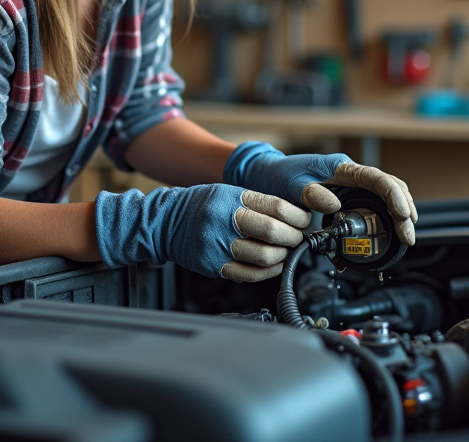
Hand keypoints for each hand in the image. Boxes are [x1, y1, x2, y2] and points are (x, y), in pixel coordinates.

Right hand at [94, 184, 309, 281]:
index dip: (298, 217)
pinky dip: (268, 272)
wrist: (164, 223)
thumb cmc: (200, 205)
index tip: (304, 221)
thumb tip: (293, 216)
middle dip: (294, 237)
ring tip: (284, 251)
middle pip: (274, 233)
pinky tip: (271, 265)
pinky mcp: (214, 266)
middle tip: (297, 238)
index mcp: (232, 198)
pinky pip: (250, 275)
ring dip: (283, 256)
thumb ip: (257, 203)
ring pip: (265, 257)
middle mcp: (225, 221)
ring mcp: (218, 245)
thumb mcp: (228, 192)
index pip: (277, 207)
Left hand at [223, 143, 417, 245]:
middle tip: (407, 235)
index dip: (394, 196)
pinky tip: (391, 228)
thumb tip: (334, 205)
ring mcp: (350, 183)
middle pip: (389, 186)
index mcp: (340, 167)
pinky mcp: (347, 194)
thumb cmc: (278, 176)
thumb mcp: (291, 184)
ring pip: (386, 194)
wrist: (267, 174)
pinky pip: (374, 201)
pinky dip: (386, 214)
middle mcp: (349, 173)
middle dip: (403, 210)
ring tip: (405, 234)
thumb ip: (310, 193)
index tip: (402, 215)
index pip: (377, 178)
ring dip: (399, 212)